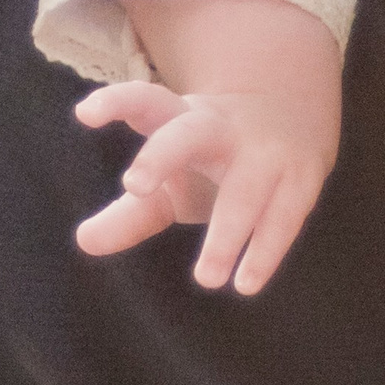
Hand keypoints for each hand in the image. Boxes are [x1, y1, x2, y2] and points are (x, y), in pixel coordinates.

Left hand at [73, 80, 336, 293]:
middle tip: (135, 187)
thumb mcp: (172, 174)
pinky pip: (283, 217)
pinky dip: (265, 251)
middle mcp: (221, 128)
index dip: (116, 103)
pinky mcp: (300, 178)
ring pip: (244, 189)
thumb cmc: (214, 153)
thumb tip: (84, 242)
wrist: (297, 107)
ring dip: (227, 234)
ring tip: (206, 279)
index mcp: (182, 118)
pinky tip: (245, 283)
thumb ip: (130, 212)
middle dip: (162, 154)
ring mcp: (264, 151)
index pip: (145, 101)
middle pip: (189, 133)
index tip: (84, 114)